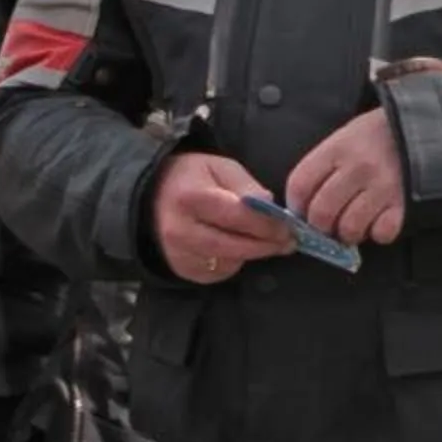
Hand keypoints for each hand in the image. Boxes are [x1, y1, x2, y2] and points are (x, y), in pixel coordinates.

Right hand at [152, 150, 294, 283]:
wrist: (150, 197)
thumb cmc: (192, 178)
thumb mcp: (220, 168)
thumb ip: (246, 186)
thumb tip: (270, 205)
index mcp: (192, 198)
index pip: (238, 217)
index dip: (267, 225)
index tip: (290, 227)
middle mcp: (181, 230)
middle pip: (234, 246)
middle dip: (266, 245)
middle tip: (289, 241)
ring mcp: (178, 253)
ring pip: (229, 262)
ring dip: (253, 254)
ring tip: (268, 243)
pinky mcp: (181, 268)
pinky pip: (218, 273)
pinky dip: (234, 262)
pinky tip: (239, 248)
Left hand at [286, 109, 410, 249]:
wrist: (424, 128)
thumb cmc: (378, 136)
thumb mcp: (346, 137)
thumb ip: (324, 165)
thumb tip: (301, 204)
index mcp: (338, 148)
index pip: (300, 185)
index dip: (295, 206)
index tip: (302, 211)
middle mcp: (358, 168)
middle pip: (321, 213)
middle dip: (320, 226)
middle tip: (328, 224)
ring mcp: (383, 187)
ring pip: (350, 228)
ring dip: (348, 233)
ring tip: (354, 224)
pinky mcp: (405, 203)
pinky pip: (382, 233)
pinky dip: (378, 233)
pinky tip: (379, 221)